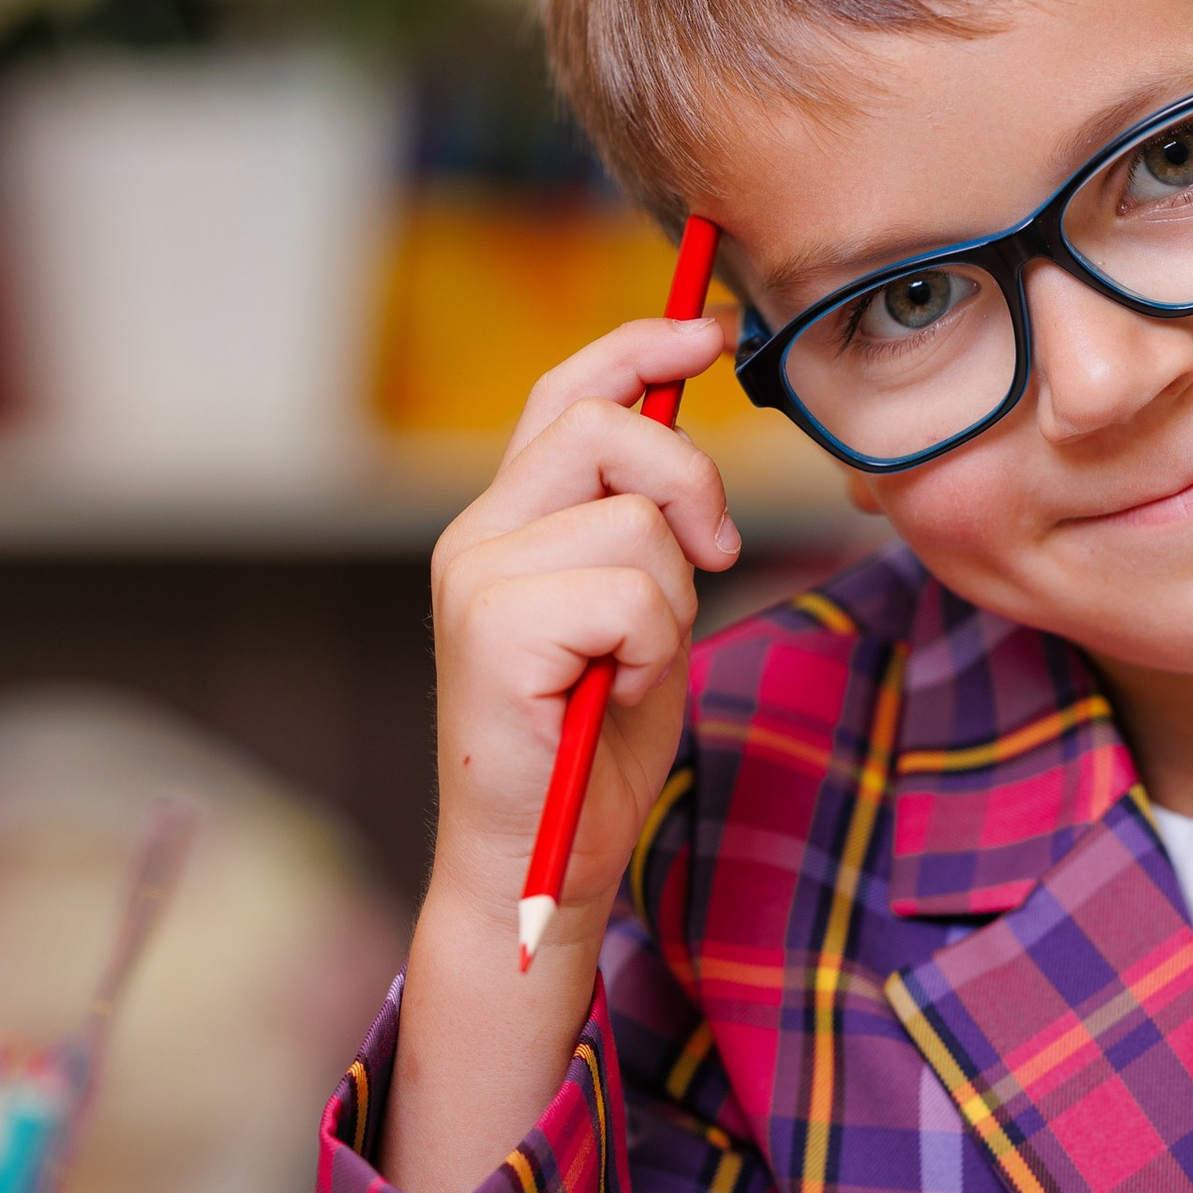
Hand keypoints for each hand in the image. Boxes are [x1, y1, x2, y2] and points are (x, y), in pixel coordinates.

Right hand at [385, 312, 739, 1192]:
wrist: (541, 862)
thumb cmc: (596, 743)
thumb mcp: (642, 610)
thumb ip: (651, 521)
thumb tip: (692, 408)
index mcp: (508, 518)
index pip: (568, 389)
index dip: (643, 344)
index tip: (715, 331)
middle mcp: (476, 534)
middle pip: (605, 425)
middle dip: (690, 479)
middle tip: (716, 552)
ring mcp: (475, 578)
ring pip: (635, 520)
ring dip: (675, 599)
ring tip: (635, 664)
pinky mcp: (491, 628)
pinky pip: (630, 591)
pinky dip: (653, 648)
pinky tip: (616, 695)